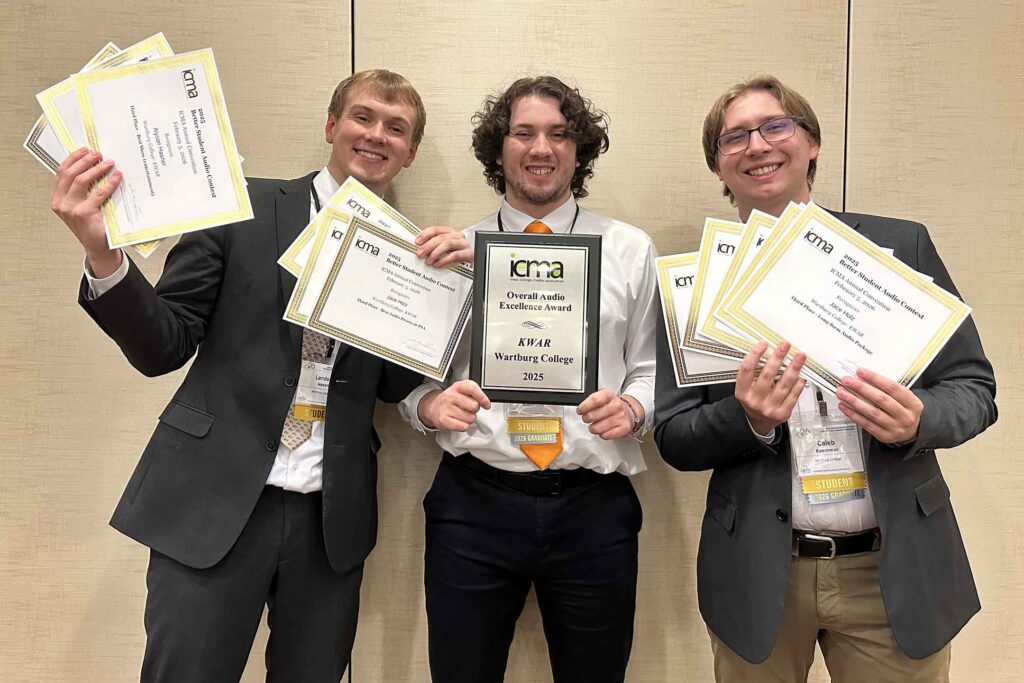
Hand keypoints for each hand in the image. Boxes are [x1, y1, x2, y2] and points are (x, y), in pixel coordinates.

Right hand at [51, 147, 122, 277]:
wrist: (98, 247)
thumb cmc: (92, 225)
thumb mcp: (82, 205)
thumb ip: (82, 190)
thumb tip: (94, 166)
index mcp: (57, 199)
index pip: (61, 172)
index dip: (73, 158)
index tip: (84, 150)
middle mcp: (60, 203)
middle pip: (70, 174)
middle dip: (84, 160)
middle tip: (98, 154)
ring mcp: (70, 209)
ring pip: (81, 180)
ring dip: (96, 169)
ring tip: (108, 163)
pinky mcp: (84, 214)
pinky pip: (98, 193)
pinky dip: (109, 183)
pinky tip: (116, 177)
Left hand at [416, 225, 472, 266]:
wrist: (477, 260)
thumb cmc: (460, 254)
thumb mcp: (447, 249)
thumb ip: (436, 246)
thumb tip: (421, 249)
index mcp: (451, 232)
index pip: (436, 229)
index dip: (425, 234)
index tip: (417, 242)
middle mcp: (458, 236)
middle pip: (440, 237)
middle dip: (428, 245)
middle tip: (420, 253)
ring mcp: (464, 244)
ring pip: (447, 243)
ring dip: (435, 252)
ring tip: (428, 260)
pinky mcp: (470, 254)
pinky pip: (455, 255)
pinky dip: (444, 260)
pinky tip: (438, 264)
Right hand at [418, 380, 490, 430]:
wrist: (433, 407)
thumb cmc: (451, 400)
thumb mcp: (462, 390)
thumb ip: (475, 393)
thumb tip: (486, 403)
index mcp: (457, 386)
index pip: (472, 388)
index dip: (482, 398)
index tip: (486, 404)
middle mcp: (451, 396)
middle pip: (474, 406)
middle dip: (474, 410)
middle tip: (468, 409)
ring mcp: (446, 408)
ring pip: (470, 418)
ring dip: (469, 419)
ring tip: (462, 415)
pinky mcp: (443, 420)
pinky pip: (463, 426)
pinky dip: (464, 426)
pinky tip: (459, 422)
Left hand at [577, 389, 638, 439]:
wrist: (629, 412)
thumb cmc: (612, 406)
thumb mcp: (602, 398)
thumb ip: (590, 402)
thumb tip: (580, 409)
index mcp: (609, 395)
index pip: (594, 400)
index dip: (584, 407)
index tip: (580, 411)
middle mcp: (616, 405)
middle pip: (592, 415)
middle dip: (586, 419)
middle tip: (587, 418)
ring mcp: (620, 417)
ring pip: (597, 428)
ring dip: (593, 428)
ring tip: (596, 425)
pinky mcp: (624, 428)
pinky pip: (605, 435)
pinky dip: (602, 434)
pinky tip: (604, 429)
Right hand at [736, 341, 805, 434]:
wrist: (758, 422)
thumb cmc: (754, 399)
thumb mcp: (746, 388)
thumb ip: (754, 372)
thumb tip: (769, 351)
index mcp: (743, 392)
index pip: (747, 370)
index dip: (755, 355)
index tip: (763, 344)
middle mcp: (755, 400)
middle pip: (767, 375)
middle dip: (777, 357)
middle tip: (785, 346)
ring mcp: (769, 408)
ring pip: (784, 384)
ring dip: (793, 368)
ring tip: (799, 357)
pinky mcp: (783, 413)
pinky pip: (793, 395)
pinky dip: (798, 383)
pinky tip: (802, 374)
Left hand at [836, 368, 921, 443]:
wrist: (910, 432)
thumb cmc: (903, 411)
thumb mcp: (905, 399)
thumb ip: (889, 390)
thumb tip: (864, 377)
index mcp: (913, 404)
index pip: (893, 388)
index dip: (875, 378)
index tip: (861, 372)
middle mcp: (906, 416)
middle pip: (881, 399)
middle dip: (861, 388)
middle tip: (847, 381)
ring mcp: (895, 428)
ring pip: (871, 412)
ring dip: (854, 401)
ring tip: (842, 393)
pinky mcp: (884, 436)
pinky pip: (866, 424)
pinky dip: (853, 414)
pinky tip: (844, 406)